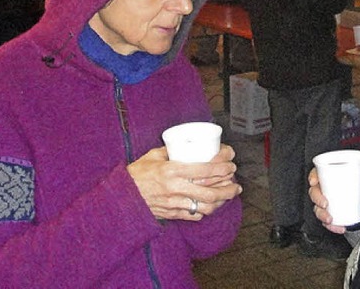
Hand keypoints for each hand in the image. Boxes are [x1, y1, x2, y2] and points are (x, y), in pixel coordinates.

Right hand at [127, 144, 241, 220]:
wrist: (122, 197)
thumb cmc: (137, 173)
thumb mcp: (153, 155)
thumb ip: (170, 150)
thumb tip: (184, 144)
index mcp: (173, 171)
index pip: (204, 170)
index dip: (222, 167)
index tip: (231, 163)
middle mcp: (176, 188)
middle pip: (210, 192)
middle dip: (227, 188)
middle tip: (236, 183)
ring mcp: (174, 204)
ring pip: (205, 207)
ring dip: (221, 202)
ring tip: (229, 195)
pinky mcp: (171, 214)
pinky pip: (193, 215)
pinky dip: (205, 211)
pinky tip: (212, 206)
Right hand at [308, 169, 359, 233]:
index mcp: (334, 176)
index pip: (318, 173)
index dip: (313, 176)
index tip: (314, 181)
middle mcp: (328, 189)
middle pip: (314, 191)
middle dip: (316, 198)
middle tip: (325, 203)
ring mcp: (330, 204)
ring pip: (317, 207)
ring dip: (321, 214)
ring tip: (330, 219)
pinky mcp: (333, 216)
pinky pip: (326, 222)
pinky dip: (330, 226)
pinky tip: (338, 227)